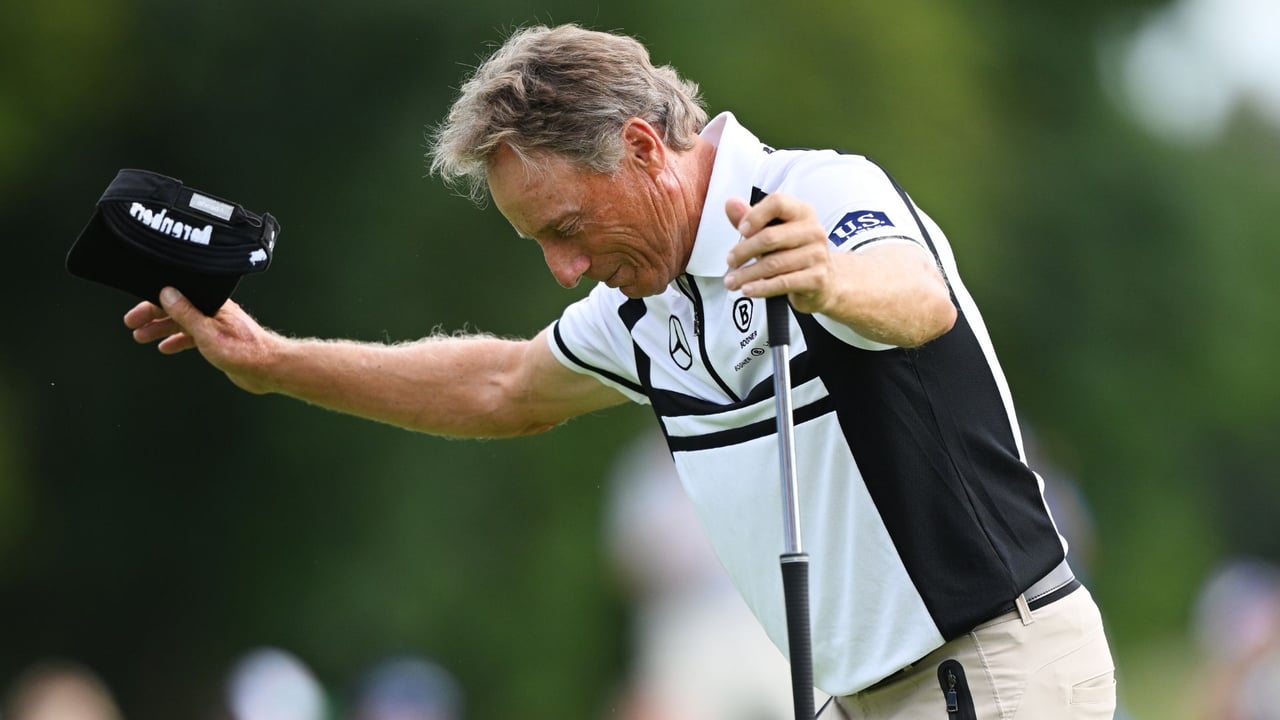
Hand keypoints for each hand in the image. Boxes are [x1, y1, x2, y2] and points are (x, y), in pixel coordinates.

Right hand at [123, 288, 278, 392]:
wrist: (268, 369)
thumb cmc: (244, 350)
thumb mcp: (206, 332)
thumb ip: (185, 313)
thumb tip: (166, 292)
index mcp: (212, 303)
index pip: (175, 298)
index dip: (151, 305)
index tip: (134, 316)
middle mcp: (213, 311)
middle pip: (176, 309)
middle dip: (152, 317)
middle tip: (133, 326)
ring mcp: (216, 325)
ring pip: (182, 323)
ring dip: (162, 329)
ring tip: (142, 337)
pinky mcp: (218, 340)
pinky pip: (192, 337)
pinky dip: (178, 340)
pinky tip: (165, 347)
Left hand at [722, 193, 835, 314]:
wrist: (825, 281)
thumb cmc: (794, 252)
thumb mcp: (773, 232)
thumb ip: (751, 218)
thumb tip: (731, 203)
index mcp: (803, 212)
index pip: (778, 203)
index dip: (755, 215)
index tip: (741, 230)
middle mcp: (814, 230)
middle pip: (770, 237)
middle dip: (744, 251)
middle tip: (730, 261)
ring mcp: (818, 255)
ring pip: (773, 264)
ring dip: (746, 274)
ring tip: (731, 281)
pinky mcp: (817, 278)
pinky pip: (782, 283)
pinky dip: (761, 288)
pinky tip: (747, 290)